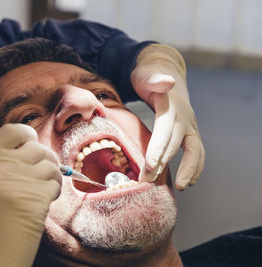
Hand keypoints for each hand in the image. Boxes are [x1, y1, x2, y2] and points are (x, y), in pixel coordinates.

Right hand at [0, 124, 61, 266]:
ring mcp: (18, 181)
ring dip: (53, 177)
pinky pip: (55, 184)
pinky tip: (44, 203)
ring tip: (44, 191)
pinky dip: (54, 192)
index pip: (11, 130)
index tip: (32, 146)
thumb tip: (29, 147)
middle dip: (46, 159)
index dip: (27, 135)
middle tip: (44, 173)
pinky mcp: (35, 197)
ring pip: (50, 165)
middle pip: (37, 147)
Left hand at [131, 44, 204, 189]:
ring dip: (187, 170)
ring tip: (180, 187)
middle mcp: (184, 117)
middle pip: (174, 144)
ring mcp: (190, 125)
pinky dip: (195, 167)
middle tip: (147, 181)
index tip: (150, 166)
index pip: (164, 130)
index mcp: (170, 106)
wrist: (164, 73)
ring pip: (193, 150)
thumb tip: (167, 81)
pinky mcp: (190, 132)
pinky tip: (190, 181)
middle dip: (162, 164)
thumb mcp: (146, 74)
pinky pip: (197, 152)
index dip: (158, 149)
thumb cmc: (149, 77)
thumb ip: (154, 79)